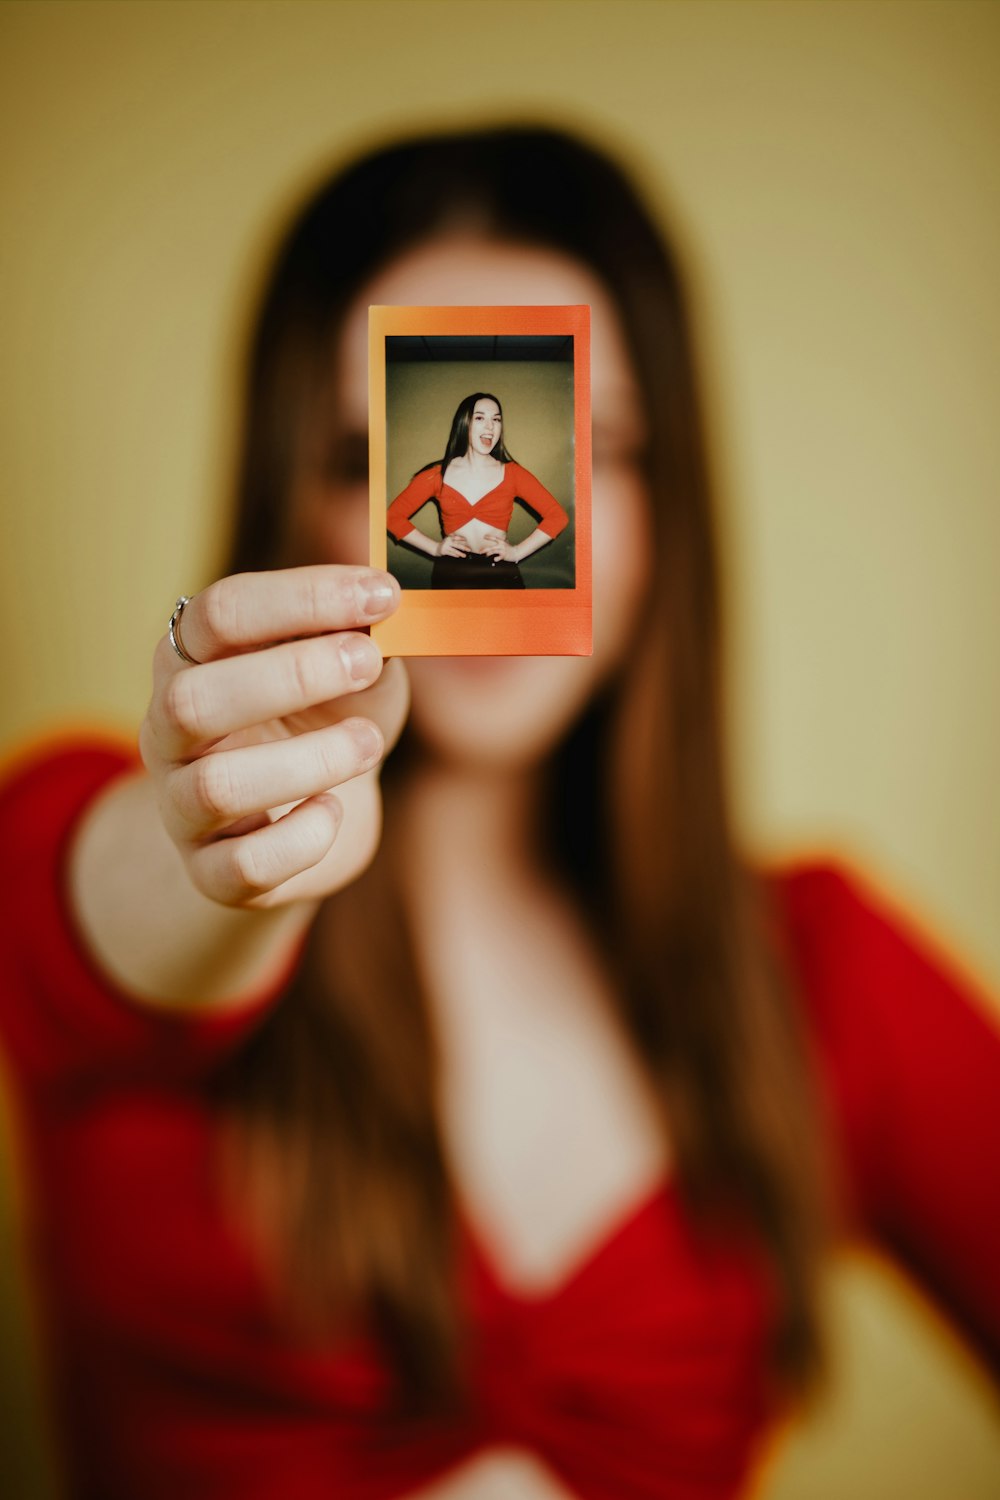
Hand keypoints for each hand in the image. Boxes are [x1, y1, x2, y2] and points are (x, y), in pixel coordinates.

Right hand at [140, 566, 407, 909]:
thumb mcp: (352, 672)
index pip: (219, 613)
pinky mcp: (212, 873)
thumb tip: (389, 612)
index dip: (303, 597)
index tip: (383, 595)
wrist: (314, 818)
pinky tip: (334, 809)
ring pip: (217, 787)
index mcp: (192, 659)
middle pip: (193, 700)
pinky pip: (247, 864)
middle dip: (292, 675)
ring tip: (369, 742)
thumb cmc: (328, 722)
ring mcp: (182, 806)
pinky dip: (306, 836)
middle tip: (368, 661)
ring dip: (310, 760)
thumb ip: (366, 640)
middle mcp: (169, 729)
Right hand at [437, 535, 470, 558]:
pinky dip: (455, 555)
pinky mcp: (444, 551)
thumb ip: (455, 538)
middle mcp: (448, 541)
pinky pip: (450, 553)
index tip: (467, 540)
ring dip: (460, 553)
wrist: (436, 548)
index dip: (462, 539)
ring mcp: (446, 546)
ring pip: (454, 550)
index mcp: (450, 537)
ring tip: (464, 556)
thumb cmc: (445, 544)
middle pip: (457, 544)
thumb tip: (464, 539)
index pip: (457, 538)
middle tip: (469, 550)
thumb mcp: (449, 539)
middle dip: (464, 547)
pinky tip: (458, 556)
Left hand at [479, 534, 515, 562]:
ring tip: (486, 555)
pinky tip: (494, 559)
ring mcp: (502, 550)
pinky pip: (499, 557)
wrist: (516, 552)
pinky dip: (496, 558)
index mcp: (501, 542)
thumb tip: (495, 542)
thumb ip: (499, 543)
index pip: (494, 538)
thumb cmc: (510, 549)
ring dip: (488, 554)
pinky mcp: (504, 555)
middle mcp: (501, 545)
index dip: (489, 537)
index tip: (484, 536)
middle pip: (491, 547)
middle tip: (480, 551)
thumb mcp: (505, 544)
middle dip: (485, 549)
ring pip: (493, 551)